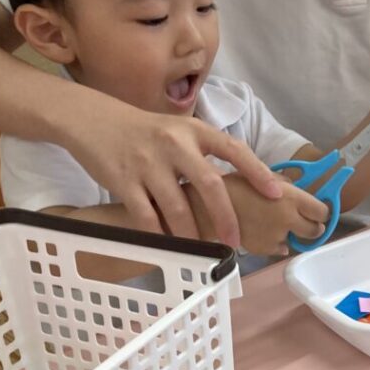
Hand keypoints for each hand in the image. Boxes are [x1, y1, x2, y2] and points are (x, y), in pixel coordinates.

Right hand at [65, 109, 281, 246]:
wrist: (93, 120)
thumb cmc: (146, 132)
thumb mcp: (181, 133)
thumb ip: (207, 155)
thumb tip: (246, 186)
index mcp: (194, 131)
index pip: (234, 149)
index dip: (257, 172)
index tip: (276, 194)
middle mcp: (174, 144)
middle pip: (210, 185)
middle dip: (226, 217)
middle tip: (235, 241)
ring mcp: (148, 163)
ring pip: (178, 207)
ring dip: (192, 233)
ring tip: (202, 248)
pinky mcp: (123, 181)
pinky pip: (146, 216)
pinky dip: (160, 234)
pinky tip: (169, 245)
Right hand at [191, 173, 327, 256]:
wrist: (207, 207)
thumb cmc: (234, 186)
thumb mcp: (262, 176)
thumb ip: (284, 186)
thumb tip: (299, 191)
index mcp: (290, 198)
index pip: (322, 211)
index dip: (321, 211)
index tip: (317, 211)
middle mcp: (288, 219)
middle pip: (315, 230)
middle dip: (312, 227)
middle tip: (303, 222)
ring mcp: (276, 237)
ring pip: (296, 241)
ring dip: (290, 235)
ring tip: (273, 223)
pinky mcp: (264, 250)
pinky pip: (278, 248)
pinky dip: (274, 243)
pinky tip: (261, 231)